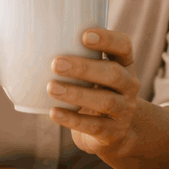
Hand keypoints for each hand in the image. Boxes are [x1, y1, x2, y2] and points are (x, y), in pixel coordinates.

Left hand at [45, 28, 168, 168]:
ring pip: (106, 101)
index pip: (124, 46)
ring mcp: (125, 111)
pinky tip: (54, 112)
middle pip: (114, 74)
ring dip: (77, 93)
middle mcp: (130, 86)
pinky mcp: (113, 133)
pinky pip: (94, 126)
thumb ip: (79, 56)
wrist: (114, 133)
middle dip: (84, 68)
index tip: (84, 36)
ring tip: (51, 88)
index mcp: (125, 64)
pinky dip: (72, 119)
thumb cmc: (96, 92)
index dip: (108, 39)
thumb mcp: (96, 73)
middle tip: (56, 63)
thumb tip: (37, 36)